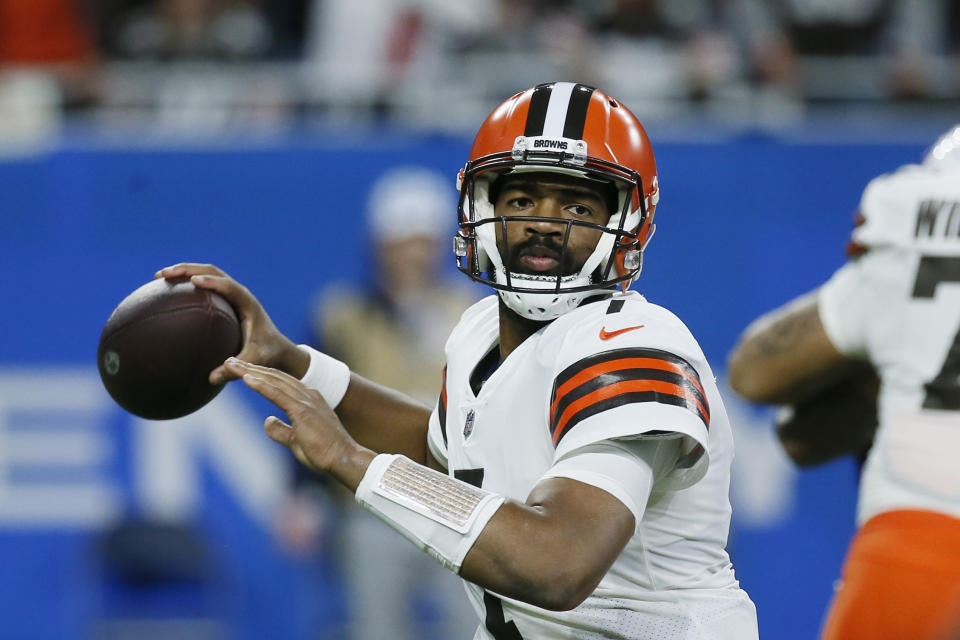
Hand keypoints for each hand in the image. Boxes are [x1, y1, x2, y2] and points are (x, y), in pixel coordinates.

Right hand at [155, 263, 308, 383]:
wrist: (278, 348)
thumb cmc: (267, 354)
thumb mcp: (254, 361)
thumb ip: (236, 368)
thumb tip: (211, 379)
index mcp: (248, 304)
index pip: (229, 286)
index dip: (212, 282)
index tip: (193, 281)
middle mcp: (240, 294)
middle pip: (213, 272)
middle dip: (188, 269)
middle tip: (164, 274)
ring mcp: (232, 294)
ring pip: (207, 274)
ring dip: (184, 272)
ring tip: (159, 277)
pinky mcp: (226, 299)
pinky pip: (205, 286)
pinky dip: (186, 284)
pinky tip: (168, 293)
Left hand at [223, 358, 374, 490]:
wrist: (343, 459)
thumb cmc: (324, 452)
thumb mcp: (296, 440)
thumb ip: (280, 430)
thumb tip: (267, 420)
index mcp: (309, 399)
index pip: (280, 382)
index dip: (261, 375)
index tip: (242, 371)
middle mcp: (308, 395)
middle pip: (275, 376)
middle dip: (251, 367)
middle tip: (230, 361)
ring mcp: (306, 401)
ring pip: (274, 380)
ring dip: (251, 371)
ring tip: (231, 364)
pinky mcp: (303, 410)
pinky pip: (277, 394)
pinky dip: (261, 385)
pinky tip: (246, 378)